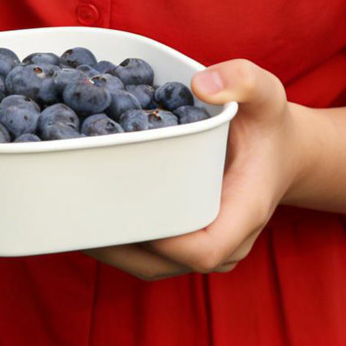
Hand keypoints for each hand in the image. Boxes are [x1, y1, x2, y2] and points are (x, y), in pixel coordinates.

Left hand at [84, 60, 310, 279]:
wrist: (280, 151)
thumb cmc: (270, 124)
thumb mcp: (267, 93)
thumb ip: (243, 79)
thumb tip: (202, 85)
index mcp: (243, 213)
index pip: (201, 250)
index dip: (160, 241)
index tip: (121, 211)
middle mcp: (224, 242)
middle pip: (161, 264)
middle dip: (113, 245)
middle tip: (68, 211)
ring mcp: (203, 246)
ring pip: (149, 265)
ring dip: (107, 246)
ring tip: (65, 215)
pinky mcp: (186, 240)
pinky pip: (148, 253)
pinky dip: (116, 238)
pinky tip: (83, 212)